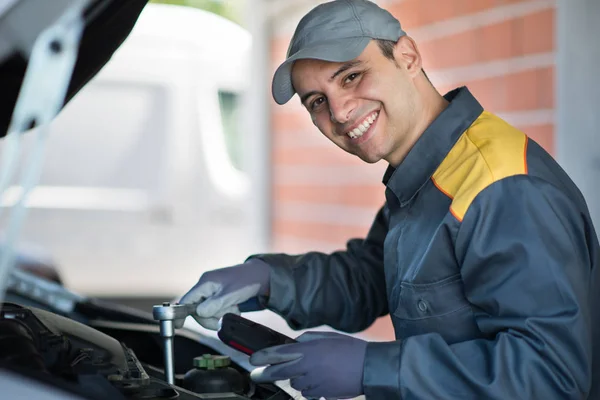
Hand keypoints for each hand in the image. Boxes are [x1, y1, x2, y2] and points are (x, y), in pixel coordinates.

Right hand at [179, 258, 269, 329]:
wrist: (261, 275)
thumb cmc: (246, 282)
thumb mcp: (230, 295)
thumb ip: (213, 305)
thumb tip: (199, 313)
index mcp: (205, 283)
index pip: (187, 300)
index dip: (181, 314)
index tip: (179, 325)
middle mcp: (206, 286)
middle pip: (197, 309)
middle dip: (210, 316)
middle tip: (224, 317)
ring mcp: (212, 290)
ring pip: (207, 311)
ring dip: (220, 314)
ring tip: (233, 308)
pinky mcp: (218, 295)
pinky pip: (216, 308)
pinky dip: (224, 311)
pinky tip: (234, 307)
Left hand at [249, 331, 366, 398]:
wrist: (368, 367)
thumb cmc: (349, 349)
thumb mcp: (326, 337)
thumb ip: (307, 340)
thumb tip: (294, 344)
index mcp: (308, 351)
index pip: (279, 354)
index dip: (264, 357)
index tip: (253, 359)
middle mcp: (307, 368)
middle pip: (279, 373)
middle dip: (265, 374)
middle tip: (255, 375)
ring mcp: (314, 383)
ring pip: (295, 384)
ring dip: (295, 378)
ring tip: (308, 371)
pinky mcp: (321, 394)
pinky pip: (308, 392)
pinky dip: (308, 387)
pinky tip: (319, 380)